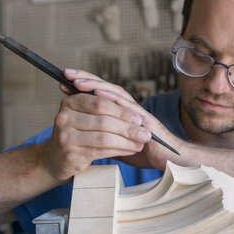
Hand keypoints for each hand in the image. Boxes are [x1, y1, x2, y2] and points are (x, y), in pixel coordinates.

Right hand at [37, 69, 153, 181]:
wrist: (54, 159)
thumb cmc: (76, 134)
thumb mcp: (83, 115)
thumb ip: (100, 106)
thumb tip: (132, 107)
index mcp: (69, 103)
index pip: (100, 103)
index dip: (122, 110)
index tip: (139, 117)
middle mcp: (64, 118)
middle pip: (104, 120)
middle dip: (128, 127)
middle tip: (145, 133)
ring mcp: (66, 138)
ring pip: (104, 137)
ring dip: (126, 141)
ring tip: (140, 143)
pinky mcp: (71, 156)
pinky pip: (101, 151)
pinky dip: (119, 150)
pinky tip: (129, 150)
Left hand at [57, 69, 181, 170]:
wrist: (170, 161)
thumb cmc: (145, 153)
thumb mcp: (117, 146)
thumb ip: (104, 139)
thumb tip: (85, 140)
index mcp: (121, 112)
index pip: (100, 94)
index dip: (83, 87)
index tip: (64, 82)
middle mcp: (128, 108)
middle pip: (105, 87)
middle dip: (85, 78)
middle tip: (66, 73)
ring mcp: (137, 113)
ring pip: (114, 93)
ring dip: (95, 85)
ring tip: (77, 81)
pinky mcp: (145, 120)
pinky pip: (126, 107)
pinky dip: (112, 98)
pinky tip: (98, 93)